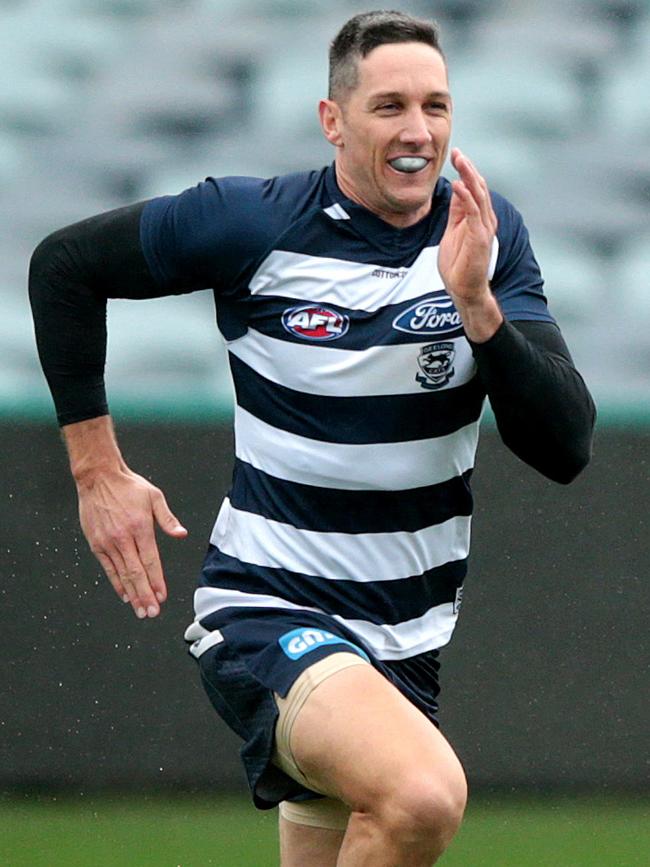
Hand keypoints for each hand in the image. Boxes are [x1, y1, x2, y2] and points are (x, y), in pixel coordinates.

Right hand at [77, 466, 186, 618]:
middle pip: (136, 573)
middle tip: (152, 613)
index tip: (162, 597)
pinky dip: (116, 583)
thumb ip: (167, 518)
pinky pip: (108, 568)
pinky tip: (124, 595)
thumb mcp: (154, 496)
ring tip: (140, 611)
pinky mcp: (96, 544)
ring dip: (132, 595)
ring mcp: (108, 542)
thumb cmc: (128, 486)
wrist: (98, 477)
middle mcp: (123, 538)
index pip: (150, 561)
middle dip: (145, 595)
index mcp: (140, 528)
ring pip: (122, 574)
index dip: (157, 581)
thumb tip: (181, 534)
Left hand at [438, 148, 501, 340]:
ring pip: (479, 196)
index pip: (475, 189)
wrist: (464, 290)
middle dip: (468, 168)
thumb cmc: (459, 265)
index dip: (466, 171)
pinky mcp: (480, 238)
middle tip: (457, 152)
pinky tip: (458, 185)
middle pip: (479, 188)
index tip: (456, 155)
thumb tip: (456, 190)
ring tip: (459, 160)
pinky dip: (467, 197)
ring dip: (469, 176)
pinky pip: (474, 213)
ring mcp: (484, 229)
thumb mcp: (453, 232)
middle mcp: (485, 220)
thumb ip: (457, 212)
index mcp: (478, 218)